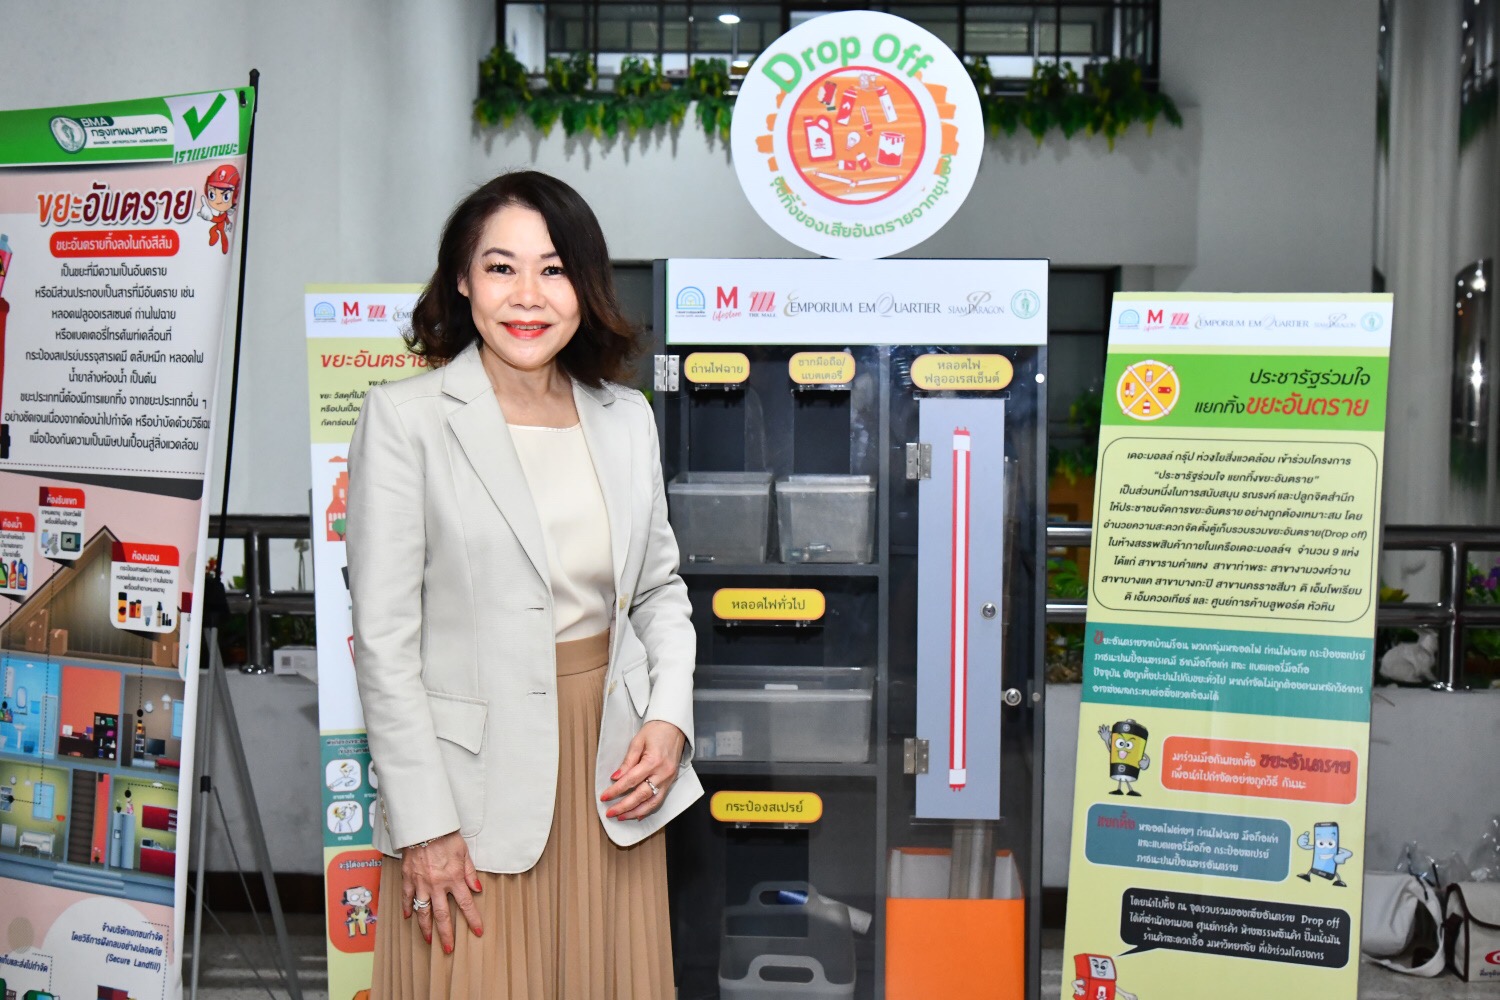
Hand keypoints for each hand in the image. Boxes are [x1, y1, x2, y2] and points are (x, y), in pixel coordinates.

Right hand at [401, 830, 482, 953]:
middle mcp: (437, 885)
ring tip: (429, 940)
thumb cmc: (445, 836)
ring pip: (423, 911)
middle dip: (447, 934)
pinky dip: (407, 908)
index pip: (466, 904)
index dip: (473, 919)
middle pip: (443, 915)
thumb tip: (477, 888)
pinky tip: (408, 917)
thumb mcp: (464, 852)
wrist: (423, 825)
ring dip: (426, 928)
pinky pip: (406, 897)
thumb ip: (470, 872)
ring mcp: (420, 883)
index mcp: (454, 878)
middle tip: (448, 949)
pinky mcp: (408, 878)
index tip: (478, 931)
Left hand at [600, 720, 685, 821]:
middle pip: (641, 795)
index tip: (605, 796)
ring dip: (636, 812)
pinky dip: (648, 809)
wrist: (675, 726)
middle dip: (624, 806)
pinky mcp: (671, 781)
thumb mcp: (638, 741)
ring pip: (652, 802)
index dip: (616, 790)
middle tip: (610, 812)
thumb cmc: (656, 730)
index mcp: (653, 760)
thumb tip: (616, 777)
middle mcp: (662, 772)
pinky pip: (660, 799)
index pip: (630, 781)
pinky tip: (638, 814)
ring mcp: (668, 778)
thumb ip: (627, 761)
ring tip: (622, 817)